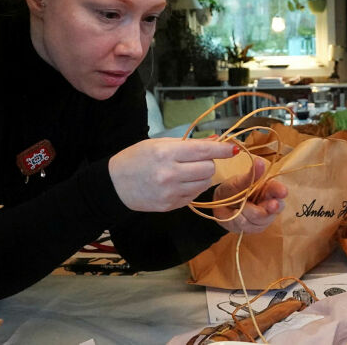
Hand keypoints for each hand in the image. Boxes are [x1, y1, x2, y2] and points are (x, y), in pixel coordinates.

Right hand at [109, 137, 236, 211]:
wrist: (114, 185)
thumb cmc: (136, 158)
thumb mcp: (159, 144)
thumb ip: (188, 144)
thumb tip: (215, 140)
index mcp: (166, 154)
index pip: (203, 151)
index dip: (221, 150)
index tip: (233, 148)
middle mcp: (170, 174)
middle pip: (208, 169)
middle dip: (208, 163)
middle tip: (196, 161)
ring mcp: (170, 193)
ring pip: (204, 183)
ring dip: (202, 177)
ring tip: (186, 172)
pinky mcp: (170, 206)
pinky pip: (194, 196)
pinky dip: (192, 188)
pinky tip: (179, 183)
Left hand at [213, 157, 287, 233]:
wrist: (219, 205)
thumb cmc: (232, 189)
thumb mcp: (240, 181)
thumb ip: (252, 174)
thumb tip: (259, 161)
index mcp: (268, 188)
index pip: (278, 189)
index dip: (281, 191)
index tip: (282, 192)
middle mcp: (270, 203)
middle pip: (275, 207)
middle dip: (271, 207)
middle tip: (271, 205)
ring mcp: (265, 217)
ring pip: (261, 218)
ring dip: (247, 213)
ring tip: (238, 206)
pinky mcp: (256, 227)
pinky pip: (251, 227)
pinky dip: (241, 221)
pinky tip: (236, 215)